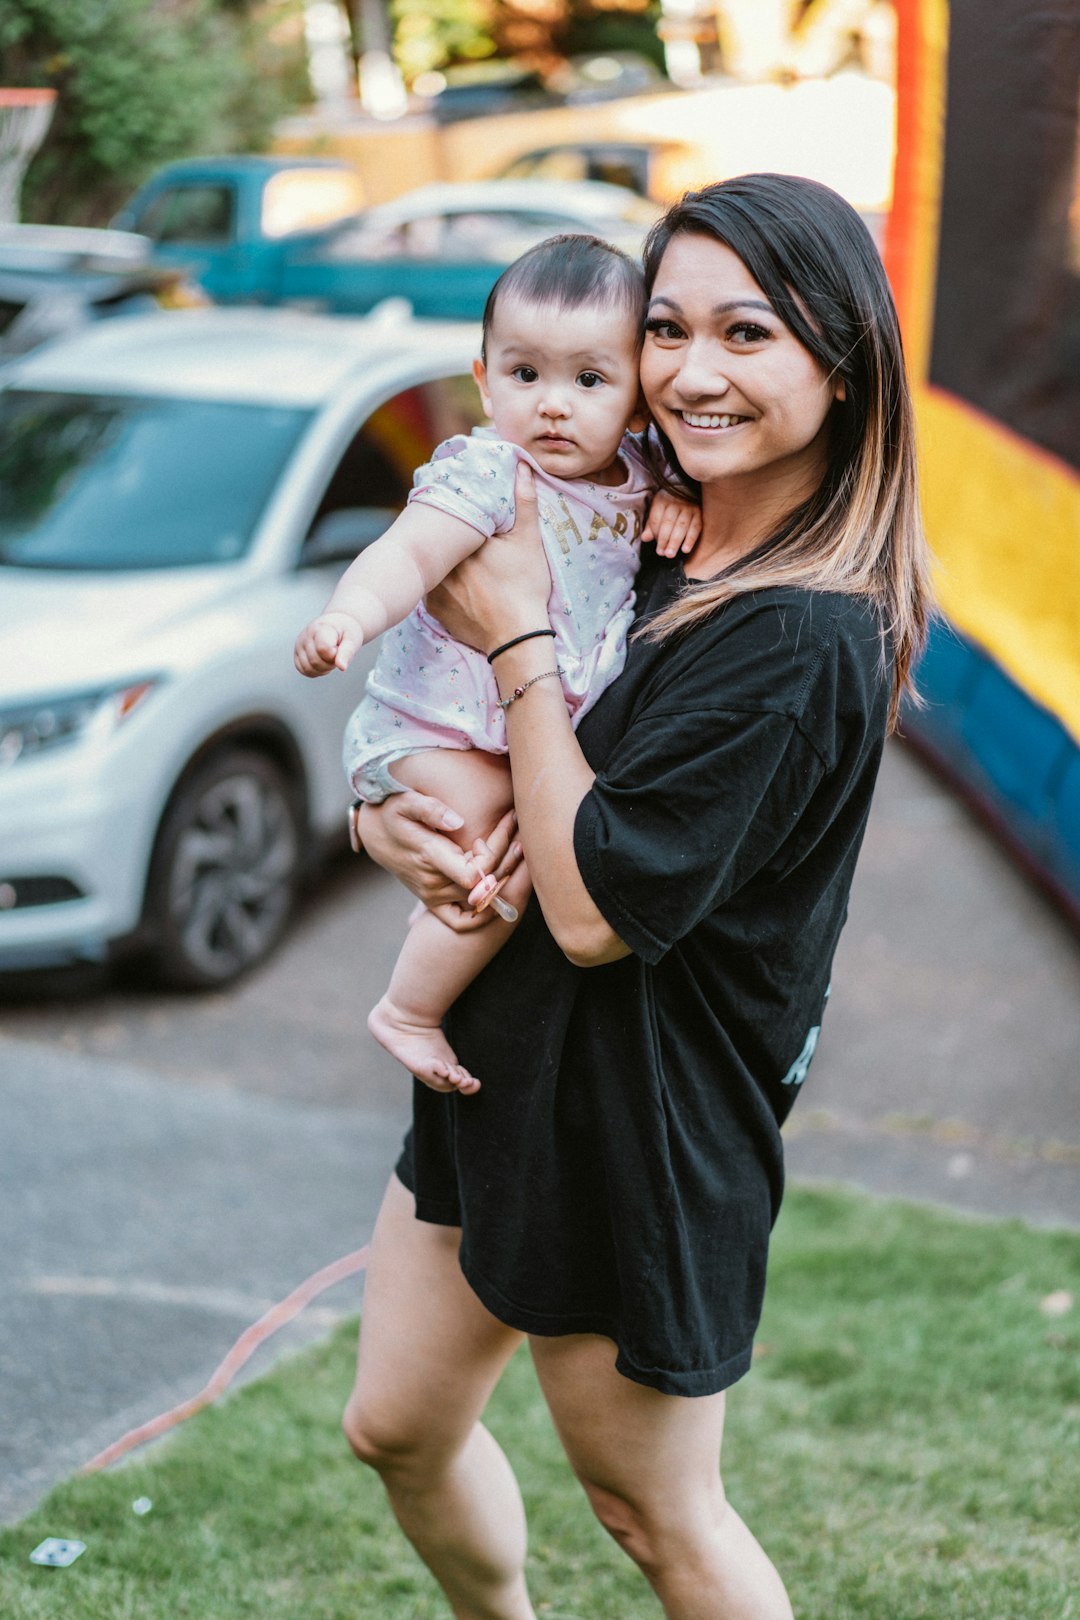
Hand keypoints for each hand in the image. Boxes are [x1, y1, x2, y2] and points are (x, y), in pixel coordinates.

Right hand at [294, 612, 363, 676]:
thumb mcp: (352, 639)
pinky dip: (316, 671)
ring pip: (308, 668)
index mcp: (320, 628)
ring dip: (323, 669)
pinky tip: (324, 662)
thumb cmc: (346, 631)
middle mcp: (305, 636)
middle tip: (337, 652)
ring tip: (330, 656)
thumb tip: (342, 668)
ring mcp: (299, 645)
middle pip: (316, 661)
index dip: (335, 654)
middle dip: (330, 663)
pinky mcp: (297, 654)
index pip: (323, 649)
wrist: (337, 624)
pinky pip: (304, 670)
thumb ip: (347, 652)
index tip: (339, 647)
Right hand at [358, 792, 523, 932]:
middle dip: (507, 859)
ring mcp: (434, 895)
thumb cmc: (393, 813)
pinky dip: (481, 915)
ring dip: (502, 878)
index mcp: (429, 857)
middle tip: (520, 833)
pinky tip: (498, 893)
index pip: (473, 874)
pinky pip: (461, 921)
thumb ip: (430, 809)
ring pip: (479, 899)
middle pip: (483, 885)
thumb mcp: (405, 803)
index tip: (490, 835)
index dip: (490, 857)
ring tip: (517, 848)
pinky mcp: (434, 901)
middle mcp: (433, 882)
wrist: (376, 835)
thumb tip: (458, 821)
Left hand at [425, 463, 551, 651]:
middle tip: (462, 541)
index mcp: (461, 542)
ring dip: (440, 564)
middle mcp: (441, 563)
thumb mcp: (528, 541)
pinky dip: (441, 587)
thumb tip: (521, 466)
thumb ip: (524, 501)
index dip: (453, 515)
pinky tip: (457, 587)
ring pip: (433, 567)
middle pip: (437, 545)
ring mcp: (434, 588)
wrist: (516, 637)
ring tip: (459, 564)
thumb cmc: (524, 587)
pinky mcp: (434, 610)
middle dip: (444, 540)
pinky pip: (431, 591)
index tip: (457, 512)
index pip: (449, 520)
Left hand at [641, 490, 701, 557]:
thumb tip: (644, 538)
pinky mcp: (699, 513)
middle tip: (662, 554)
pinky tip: (685, 550)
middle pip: (668, 523)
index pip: (656, 519)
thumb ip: (651, 525)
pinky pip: (695, 527)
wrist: (690, 492)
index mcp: (661, 501)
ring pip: (681, 526)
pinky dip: (690, 540)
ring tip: (670, 554)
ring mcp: (688, 507)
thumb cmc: (670, 505)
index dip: (655, 535)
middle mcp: (675, 502)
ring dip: (675, 542)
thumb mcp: (658, 510)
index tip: (657, 549)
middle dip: (664, 539)